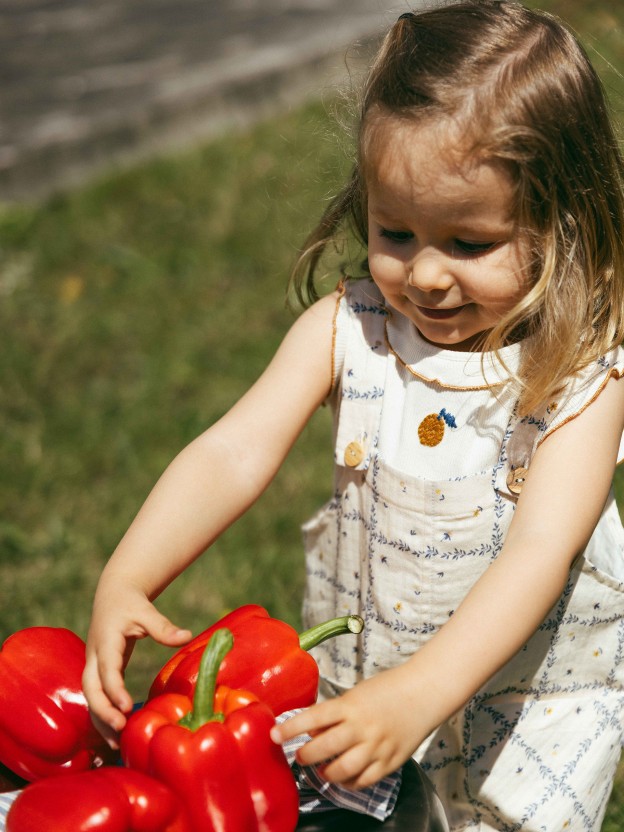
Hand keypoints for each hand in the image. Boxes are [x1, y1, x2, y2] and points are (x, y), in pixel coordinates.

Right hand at [82, 581, 191, 747]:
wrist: (112, 595)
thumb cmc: (131, 604)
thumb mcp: (147, 612)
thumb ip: (164, 627)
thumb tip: (187, 637)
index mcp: (106, 641)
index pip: (107, 669)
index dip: (114, 690)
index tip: (126, 707)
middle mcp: (94, 656)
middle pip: (90, 689)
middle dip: (102, 711)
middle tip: (120, 730)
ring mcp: (93, 664)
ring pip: (90, 696)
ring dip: (100, 720)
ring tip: (115, 745)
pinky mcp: (97, 671)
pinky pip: (96, 696)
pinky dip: (102, 715)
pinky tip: (115, 733)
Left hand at [271, 664, 435, 789]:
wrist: (423, 693)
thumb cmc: (387, 689)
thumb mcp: (356, 694)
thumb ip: (335, 713)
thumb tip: (311, 729)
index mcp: (350, 705)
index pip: (313, 717)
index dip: (290, 728)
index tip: (273, 735)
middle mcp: (361, 727)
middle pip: (324, 748)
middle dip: (305, 755)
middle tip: (300, 755)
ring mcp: (376, 746)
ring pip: (342, 770)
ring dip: (326, 772)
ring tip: (322, 769)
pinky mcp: (390, 761)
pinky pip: (364, 781)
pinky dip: (350, 782)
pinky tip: (345, 776)